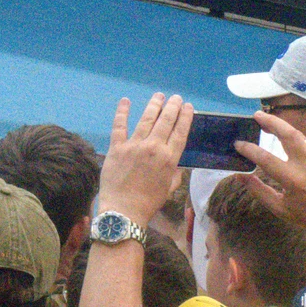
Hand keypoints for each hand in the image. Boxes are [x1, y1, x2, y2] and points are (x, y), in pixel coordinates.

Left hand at [98, 94, 191, 222]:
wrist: (124, 210)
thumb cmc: (149, 202)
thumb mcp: (169, 189)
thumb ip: (175, 174)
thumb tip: (178, 164)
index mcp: (169, 158)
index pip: (180, 132)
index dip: (185, 118)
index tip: (188, 107)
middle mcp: (154, 148)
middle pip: (165, 121)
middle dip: (172, 107)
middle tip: (176, 98)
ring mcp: (134, 145)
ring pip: (146, 119)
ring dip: (154, 105)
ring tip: (159, 96)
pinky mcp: (117, 147)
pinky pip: (119, 126)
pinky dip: (122, 112)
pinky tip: (125, 101)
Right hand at [236, 111, 305, 243]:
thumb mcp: (280, 209)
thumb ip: (259, 190)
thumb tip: (239, 176)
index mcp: (292, 180)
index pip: (265, 158)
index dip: (249, 149)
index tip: (238, 144)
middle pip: (288, 133)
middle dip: (271, 121)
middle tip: (257, 115)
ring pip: (300, 137)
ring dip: (284, 130)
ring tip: (271, 126)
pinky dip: (298, 144)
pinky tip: (292, 148)